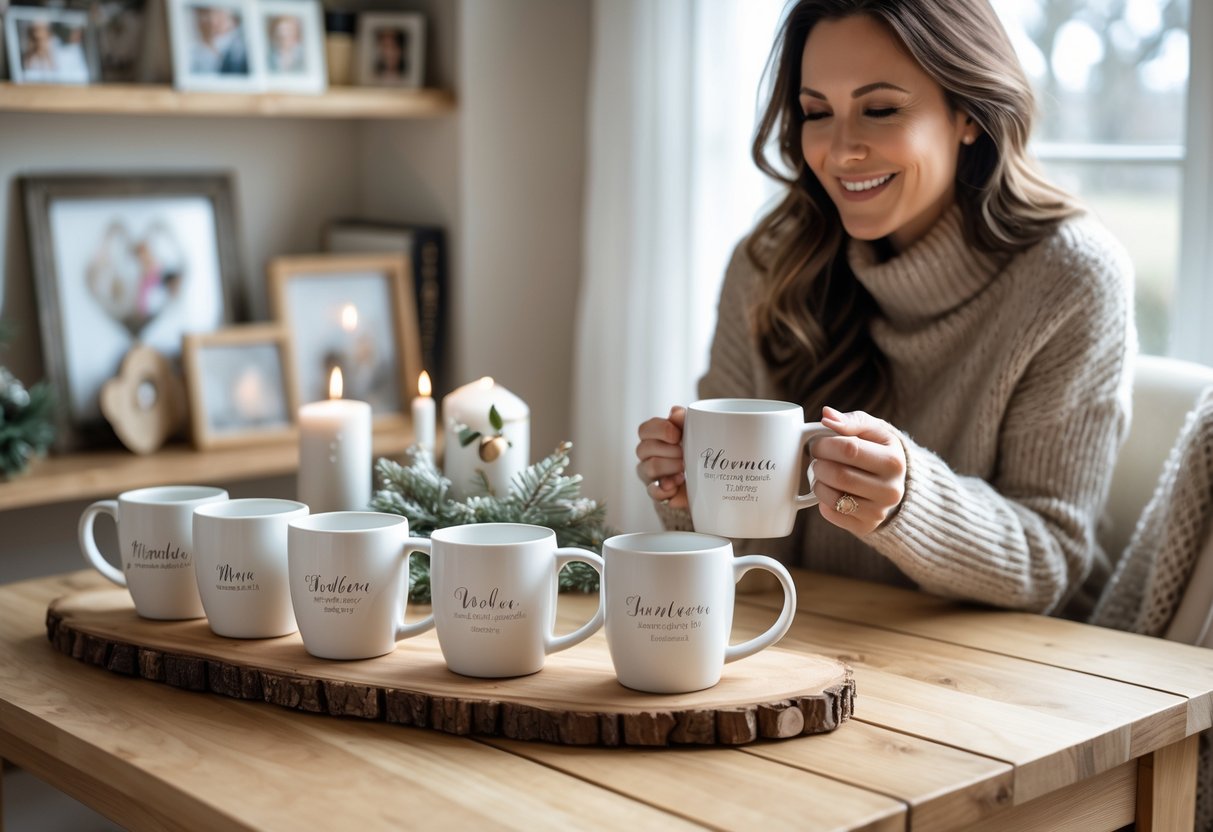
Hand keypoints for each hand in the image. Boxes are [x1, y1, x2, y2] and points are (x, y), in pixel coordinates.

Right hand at [635, 406, 687, 508]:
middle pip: (644, 448)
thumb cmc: (694, 453)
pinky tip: (678, 483)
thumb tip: (675, 412)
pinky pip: (653, 491)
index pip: (644, 430)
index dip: (660, 430)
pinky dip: (666, 488)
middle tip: (685, 453)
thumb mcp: (693, 434)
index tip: (677, 435)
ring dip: (670, 466)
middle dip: (669, 450)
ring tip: (685, 468)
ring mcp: (649, 476)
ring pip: (650, 467)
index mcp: (653, 439)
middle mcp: (646, 456)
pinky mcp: (656, 494)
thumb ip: (684, 420)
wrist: (704, 483)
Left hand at [811, 406, 906, 535]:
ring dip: (817, 482)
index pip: (848, 449)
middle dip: (818, 463)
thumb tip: (827, 416)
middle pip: (839, 475)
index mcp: (894, 461)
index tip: (817, 442)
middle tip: (816, 458)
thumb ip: (851, 421)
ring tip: (822, 473)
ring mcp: (879, 512)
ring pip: (832, 496)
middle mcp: (891, 490)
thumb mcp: (873, 430)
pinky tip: (830, 490)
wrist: (894, 483)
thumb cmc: (878, 450)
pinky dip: (822, 500)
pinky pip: (831, 513)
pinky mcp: (866, 526)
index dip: (825, 444)